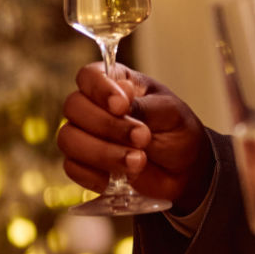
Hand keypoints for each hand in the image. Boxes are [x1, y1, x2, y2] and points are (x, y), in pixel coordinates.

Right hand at [57, 62, 213, 207]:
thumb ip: (144, 106)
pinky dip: (95, 175)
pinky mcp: (83, 164)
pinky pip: (72, 168)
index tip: (122, 107)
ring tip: (138, 162)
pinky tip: (120, 177)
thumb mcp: (170, 113)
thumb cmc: (176, 131)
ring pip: (69, 139)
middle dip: (108, 126)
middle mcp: (93, 105)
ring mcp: (84, 135)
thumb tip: (121, 103)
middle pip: (73, 107)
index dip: (99, 90)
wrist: (185, 170)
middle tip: (143, 138)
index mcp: (114, 83)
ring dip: (102, 153)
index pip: (89, 76)